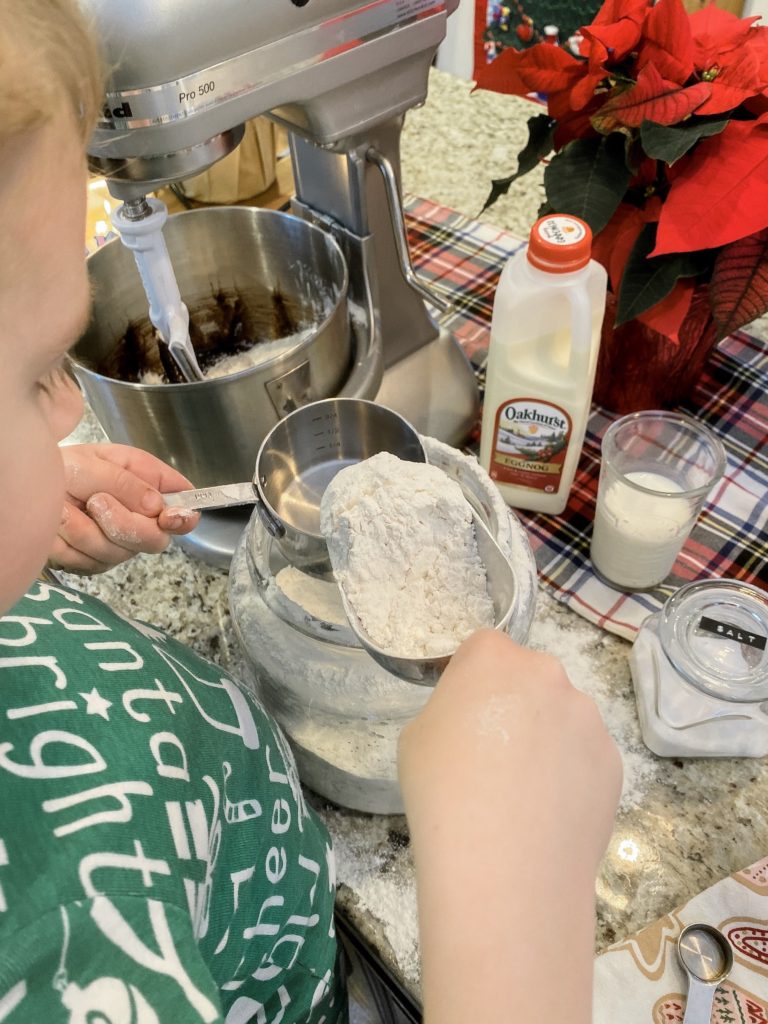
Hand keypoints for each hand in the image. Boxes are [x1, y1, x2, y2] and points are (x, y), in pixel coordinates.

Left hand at [50, 444, 199, 573]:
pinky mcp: (95, 561)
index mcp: (149, 483)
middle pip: (155, 539)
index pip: (184, 504)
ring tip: (65, 507)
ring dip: (86, 530)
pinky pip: (91, 564)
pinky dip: (70, 544)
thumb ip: (125, 482)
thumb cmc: (64, 466)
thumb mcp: (93, 461)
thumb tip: (156, 507)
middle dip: (124, 525)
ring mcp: (119, 542)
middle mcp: (141, 516)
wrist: (31, 485)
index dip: (183, 516)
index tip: (170, 518)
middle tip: (97, 502)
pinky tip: (61, 525)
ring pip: (119, 554)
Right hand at [398, 630, 621, 1023]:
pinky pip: (584, 757)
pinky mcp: (613, 760)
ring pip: (562, 718)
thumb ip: (450, 710)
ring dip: (545, 740)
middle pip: (528, 678)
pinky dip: (569, 776)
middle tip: (491, 758)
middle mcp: (549, 674)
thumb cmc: (443, 793)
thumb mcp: (417, 738)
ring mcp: (588, 718)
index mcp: (494, 658)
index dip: (471, 682)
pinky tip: (548, 815)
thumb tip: (476, 723)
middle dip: (513, 706)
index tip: (462, 719)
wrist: (505, 869)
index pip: (483, 649)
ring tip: (523, 797)